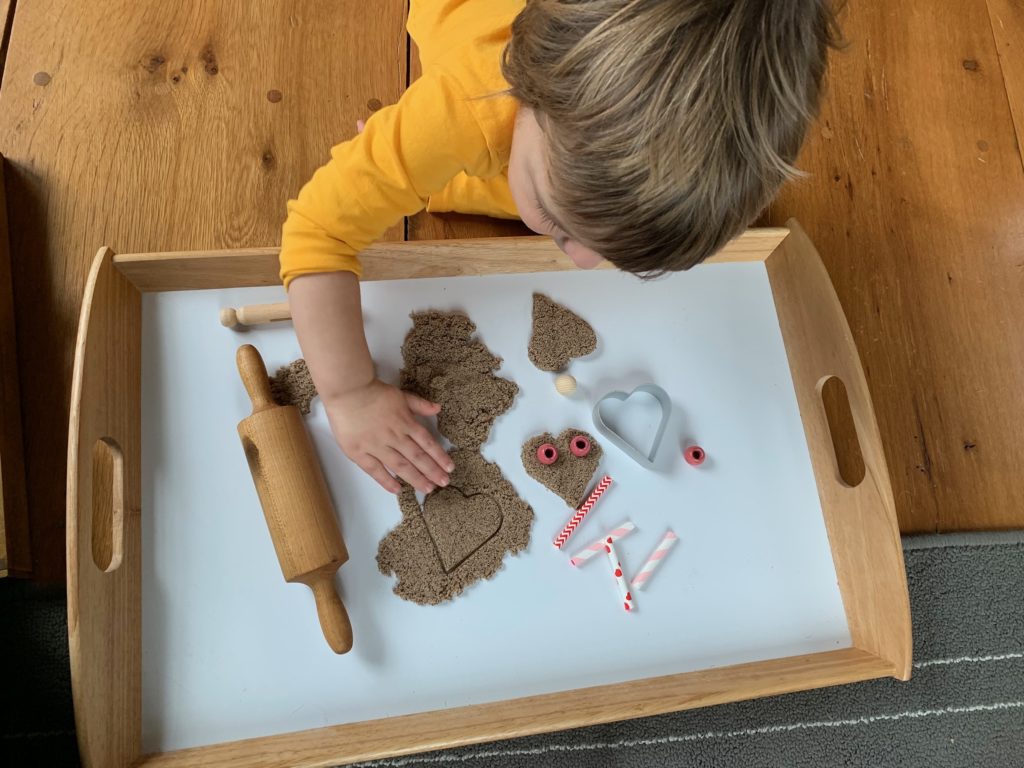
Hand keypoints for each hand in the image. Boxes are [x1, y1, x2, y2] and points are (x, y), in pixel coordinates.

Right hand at [324, 379, 452, 493]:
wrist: (348, 390)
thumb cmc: (373, 391)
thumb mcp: (401, 395)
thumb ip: (419, 404)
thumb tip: (438, 408)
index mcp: (405, 422)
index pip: (427, 442)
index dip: (439, 456)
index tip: (449, 468)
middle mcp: (394, 436)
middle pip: (417, 457)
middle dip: (432, 471)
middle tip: (443, 483)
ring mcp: (376, 446)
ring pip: (400, 466)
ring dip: (415, 478)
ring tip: (427, 489)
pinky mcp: (359, 452)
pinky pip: (375, 470)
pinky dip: (386, 480)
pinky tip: (398, 490)